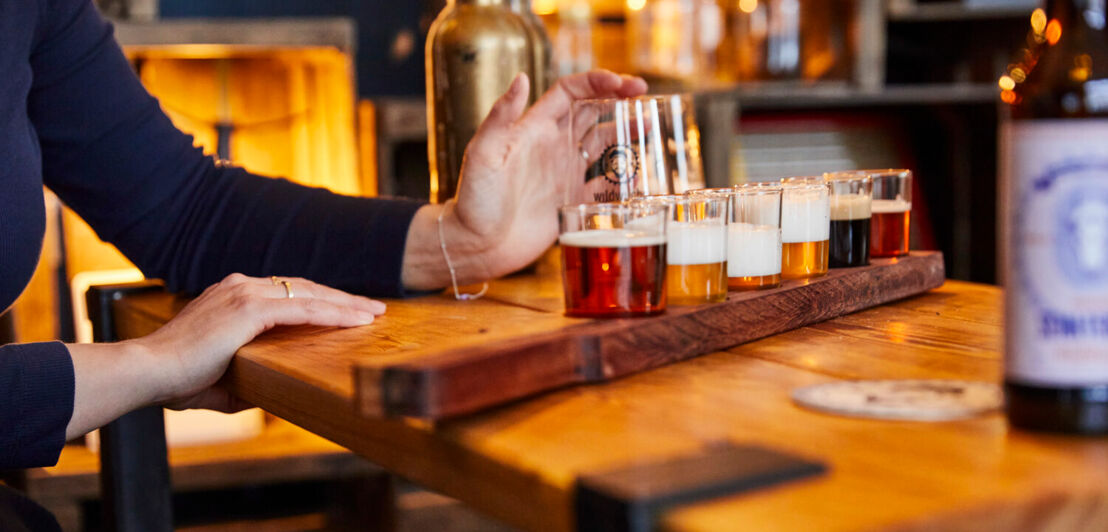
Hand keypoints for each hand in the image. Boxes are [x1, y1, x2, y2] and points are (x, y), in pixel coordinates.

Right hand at [135, 273, 385, 410]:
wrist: (148, 371)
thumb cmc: (175, 380)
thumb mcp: (218, 380)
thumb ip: (246, 381)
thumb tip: (269, 397)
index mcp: (231, 296)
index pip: (286, 293)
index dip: (318, 300)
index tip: (346, 310)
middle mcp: (240, 286)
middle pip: (304, 287)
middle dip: (340, 298)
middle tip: (372, 308)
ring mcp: (245, 293)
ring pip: (310, 295)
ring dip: (345, 304)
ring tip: (374, 314)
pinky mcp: (250, 308)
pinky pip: (304, 309)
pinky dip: (333, 314)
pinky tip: (356, 321)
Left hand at [401, 70, 647, 289]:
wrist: (477, 244)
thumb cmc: (473, 198)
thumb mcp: (483, 153)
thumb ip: (501, 116)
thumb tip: (521, 78)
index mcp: (534, 128)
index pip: (570, 92)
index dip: (596, 82)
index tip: (621, 83)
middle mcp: (553, 146)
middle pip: (593, 112)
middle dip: (620, 100)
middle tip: (645, 95)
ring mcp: (564, 173)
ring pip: (603, 144)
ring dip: (626, 133)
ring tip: (648, 127)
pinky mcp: (572, 201)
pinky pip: (604, 185)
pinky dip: (622, 178)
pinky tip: (638, 174)